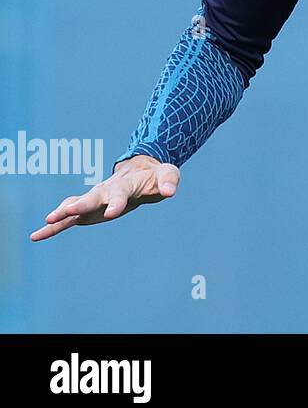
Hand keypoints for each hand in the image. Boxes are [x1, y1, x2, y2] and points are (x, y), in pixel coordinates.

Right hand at [30, 154, 180, 241]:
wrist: (139, 172)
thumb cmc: (154, 175)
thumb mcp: (167, 175)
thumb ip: (169, 181)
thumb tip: (171, 191)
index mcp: (126, 184)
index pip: (121, 194)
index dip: (117, 203)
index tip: (112, 214)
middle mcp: (106, 191)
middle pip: (92, 198)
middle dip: (81, 205)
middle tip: (68, 212)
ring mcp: (94, 200)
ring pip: (75, 206)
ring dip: (62, 214)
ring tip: (47, 222)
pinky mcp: (87, 210)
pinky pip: (68, 219)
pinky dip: (53, 227)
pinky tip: (37, 235)